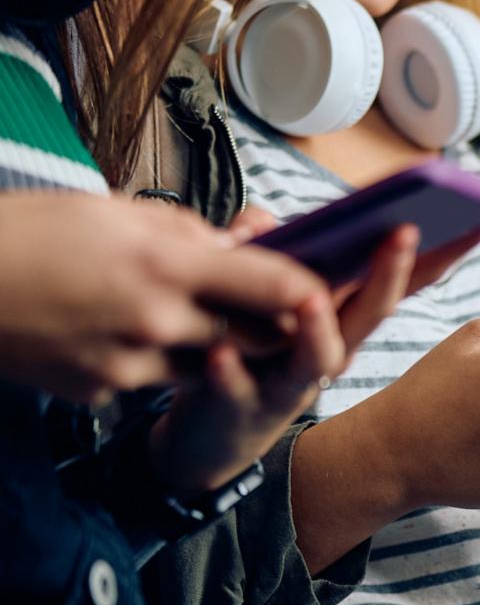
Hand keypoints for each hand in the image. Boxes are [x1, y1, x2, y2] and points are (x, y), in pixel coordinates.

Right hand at [0, 193, 325, 403]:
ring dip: (211, 343)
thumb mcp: (109, 211)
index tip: (324, 286)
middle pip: (252, 337)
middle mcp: (154, 322)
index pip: (271, 285)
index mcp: (163, 265)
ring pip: (204, 363)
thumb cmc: (21, 235)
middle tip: (273, 307)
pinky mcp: (99, 393)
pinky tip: (116, 329)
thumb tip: (232, 247)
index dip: (307, 288)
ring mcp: (126, 366)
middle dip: (269, 325)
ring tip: (181, 310)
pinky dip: (152, 358)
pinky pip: (149, 379)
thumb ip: (184, 233)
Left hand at [147, 209, 479, 491]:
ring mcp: (294, 379)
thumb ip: (266, 251)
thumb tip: (262, 218)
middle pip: (375, 308)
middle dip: (392, 270)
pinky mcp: (244, 405)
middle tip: (407, 231)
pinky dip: (231, 372)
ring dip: (318, 329)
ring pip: (318, 354)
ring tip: (311, 300)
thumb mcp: (267, 295)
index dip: (454, 242)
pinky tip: (220, 350)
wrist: (215, 438)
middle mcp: (336, 347)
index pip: (411, 271)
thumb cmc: (250, 355)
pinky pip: (239, 388)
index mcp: (349, 313)